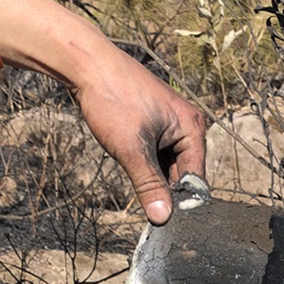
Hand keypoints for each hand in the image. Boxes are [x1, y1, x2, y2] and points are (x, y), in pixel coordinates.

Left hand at [0, 0, 206, 222]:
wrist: (88, 65)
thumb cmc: (114, 101)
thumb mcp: (132, 150)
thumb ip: (149, 185)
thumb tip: (163, 218)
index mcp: (192, 129)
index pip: (195, 179)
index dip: (179, 200)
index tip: (160, 218)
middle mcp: (186, 125)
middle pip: (181, 172)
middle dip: (161, 186)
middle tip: (141, 196)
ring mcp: (168, 122)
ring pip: (163, 163)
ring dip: (148, 173)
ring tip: (129, 166)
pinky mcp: (151, 120)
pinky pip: (153, 150)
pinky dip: (141, 159)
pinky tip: (124, 156)